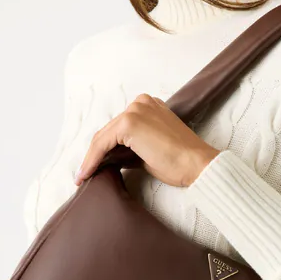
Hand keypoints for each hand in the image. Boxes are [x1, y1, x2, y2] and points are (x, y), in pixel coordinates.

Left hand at [73, 93, 219, 187]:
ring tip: (83, 177)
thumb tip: (109, 159)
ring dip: (91, 158)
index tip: (95, 166)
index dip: (104, 148)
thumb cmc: (181, 161)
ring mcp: (134, 111)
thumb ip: (130, 149)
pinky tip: (87, 173)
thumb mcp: (150, 151)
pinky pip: (102, 144)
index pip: (119, 128)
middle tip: (85, 173)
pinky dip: (92, 159)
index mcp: (149, 105)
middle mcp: (141, 103)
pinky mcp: (129, 123)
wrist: (197, 164)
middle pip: (109, 131)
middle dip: (96, 154)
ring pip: (103, 137)